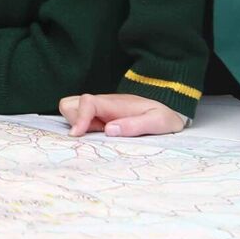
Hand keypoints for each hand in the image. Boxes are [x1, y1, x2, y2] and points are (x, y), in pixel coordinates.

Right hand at [58, 92, 187, 137]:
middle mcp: (102, 104)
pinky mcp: (97, 117)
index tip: (78, 135)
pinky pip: (77, 118)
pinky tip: (96, 136)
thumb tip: (108, 130)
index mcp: (114, 103)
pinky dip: (79, 126)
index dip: (79, 117)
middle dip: (74, 120)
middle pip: (70, 103)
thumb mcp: (157, 122)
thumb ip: (135, 125)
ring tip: (95, 135)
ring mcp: (98, 110)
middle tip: (94, 134)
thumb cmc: (164, 117)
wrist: (169, 111)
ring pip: (70, 109)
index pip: (87, 102)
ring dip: (75, 123)